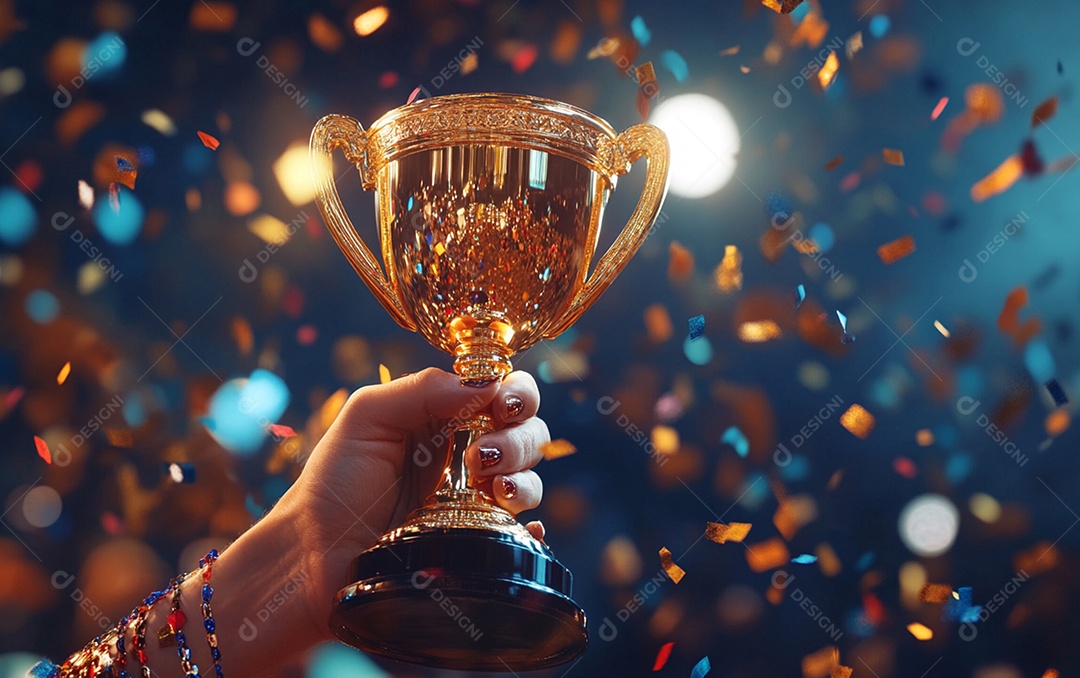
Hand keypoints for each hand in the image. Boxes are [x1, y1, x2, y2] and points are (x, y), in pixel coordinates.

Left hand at [271, 367, 549, 641]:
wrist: (311, 558)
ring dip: (525, 480)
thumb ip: (422, 389)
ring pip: (531, 481)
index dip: (516, 393)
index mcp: (445, 419)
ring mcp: (474, 503)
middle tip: (484, 456)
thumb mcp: (368, 416)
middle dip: (519, 439)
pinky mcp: (476, 546)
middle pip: (528, 433)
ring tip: (494, 490)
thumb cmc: (332, 484)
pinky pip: (522, 536)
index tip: (504, 404)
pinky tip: (519, 525)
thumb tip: (486, 384)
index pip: (503, 392)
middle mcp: (467, 456)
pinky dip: (532, 529)